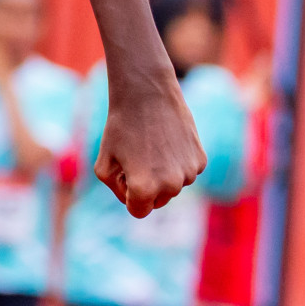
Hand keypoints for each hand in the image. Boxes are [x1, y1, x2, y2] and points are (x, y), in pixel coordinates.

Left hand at [96, 70, 205, 217]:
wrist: (147, 94)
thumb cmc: (120, 127)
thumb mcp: (103, 163)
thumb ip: (115, 189)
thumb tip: (134, 198)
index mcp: (145, 189)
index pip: (138, 211)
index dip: (128, 194)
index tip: (124, 175)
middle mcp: (171, 186)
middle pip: (157, 201)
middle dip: (146, 186)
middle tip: (135, 157)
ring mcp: (189, 173)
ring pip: (173, 186)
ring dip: (162, 174)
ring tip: (150, 145)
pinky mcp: (201, 160)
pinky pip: (185, 171)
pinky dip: (176, 162)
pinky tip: (166, 140)